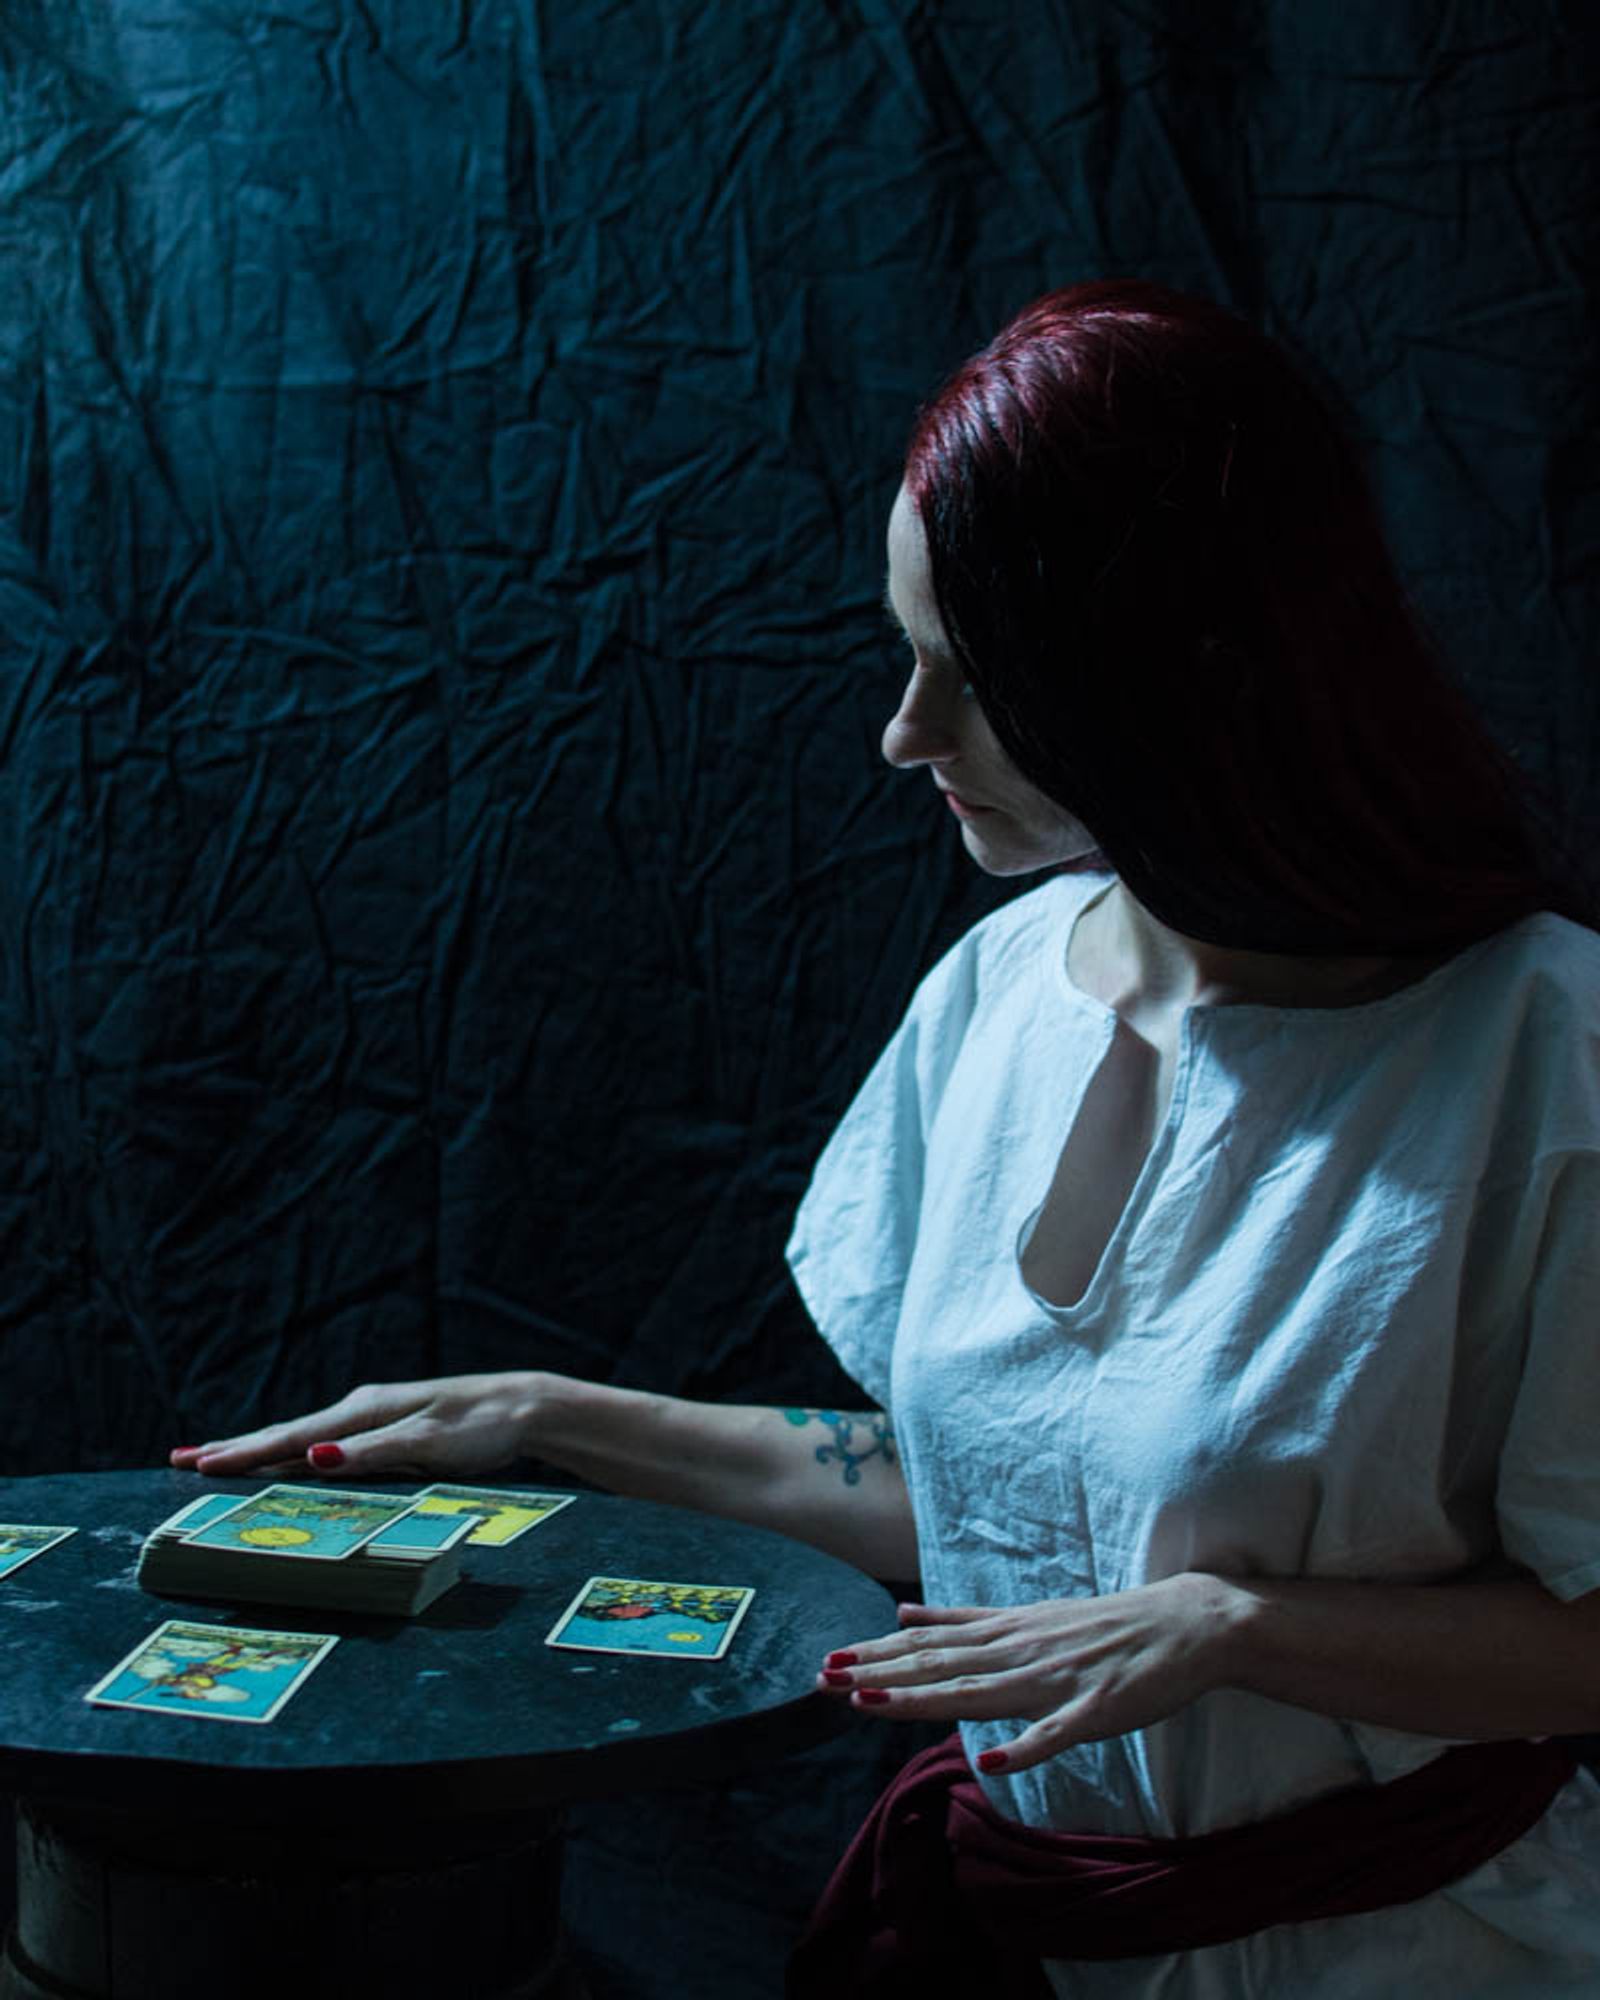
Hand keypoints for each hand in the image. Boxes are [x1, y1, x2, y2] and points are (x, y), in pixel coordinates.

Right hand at [168, 1373, 545, 1480]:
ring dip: (260, 1449)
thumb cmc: (480, 1426)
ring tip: (218, 1459)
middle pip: (287, 1432)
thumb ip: (370, 1452)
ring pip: (304, 1437)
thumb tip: (312, 1457)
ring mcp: (374, 1419)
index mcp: (364, 1410)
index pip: (291, 1436)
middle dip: (235, 1447)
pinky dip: (295, 1452)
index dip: (243, 1453)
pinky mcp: (390, 1431)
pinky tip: (288, 1461)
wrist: (525, 1408)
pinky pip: (327, 1444)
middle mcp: (362, 1409)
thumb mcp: (426, 1442)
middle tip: (182, 1459)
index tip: (196, 1463)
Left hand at [814, 1575, 1234, 1773]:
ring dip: (924, 1701)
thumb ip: (966, 1621)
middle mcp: (1021, 1651)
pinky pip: (1055, 1733)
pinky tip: (990, 1763)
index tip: (827, 1663)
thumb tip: (906, 1615)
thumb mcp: (1026, 1616)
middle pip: (939, 1666)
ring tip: (873, 1703)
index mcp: (1005, 1633)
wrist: (1185, 1624)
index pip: (929, 1646)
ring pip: (980, 1693)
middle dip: (880, 1674)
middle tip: (824, 1679)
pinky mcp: (1097, 1708)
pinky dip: (1023, 1748)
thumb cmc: (1103, 1626)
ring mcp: (1057, 1679)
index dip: (877, 1656)